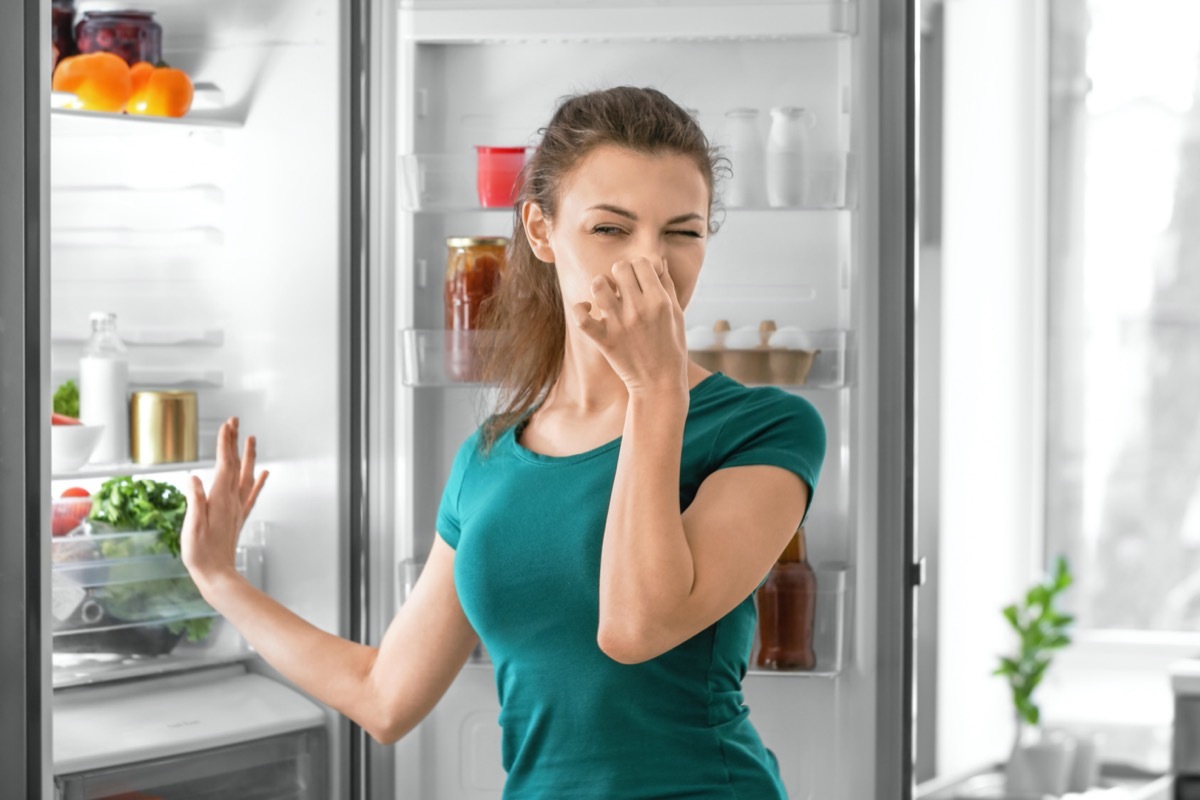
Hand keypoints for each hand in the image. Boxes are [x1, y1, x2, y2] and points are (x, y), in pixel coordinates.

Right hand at [181, 417, 268, 590]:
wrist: (217, 575)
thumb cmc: (200, 554)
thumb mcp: (191, 527)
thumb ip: (194, 501)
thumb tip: (194, 478)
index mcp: (220, 499)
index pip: (224, 464)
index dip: (225, 443)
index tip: (227, 425)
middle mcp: (232, 500)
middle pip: (236, 464)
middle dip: (234, 441)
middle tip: (235, 421)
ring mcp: (237, 508)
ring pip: (247, 475)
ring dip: (248, 455)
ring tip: (251, 438)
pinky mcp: (239, 517)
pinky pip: (252, 494)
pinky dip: (259, 481)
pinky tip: (265, 473)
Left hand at [572, 256, 688, 395]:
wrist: (659, 383)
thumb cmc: (671, 347)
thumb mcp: (677, 314)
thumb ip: (667, 285)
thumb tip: (658, 262)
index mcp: (659, 301)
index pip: (641, 262)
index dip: (638, 267)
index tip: (638, 280)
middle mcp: (639, 309)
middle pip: (619, 268)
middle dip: (620, 274)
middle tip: (622, 288)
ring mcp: (620, 324)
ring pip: (598, 285)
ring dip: (601, 286)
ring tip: (606, 297)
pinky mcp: (604, 340)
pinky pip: (581, 316)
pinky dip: (580, 308)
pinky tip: (588, 309)